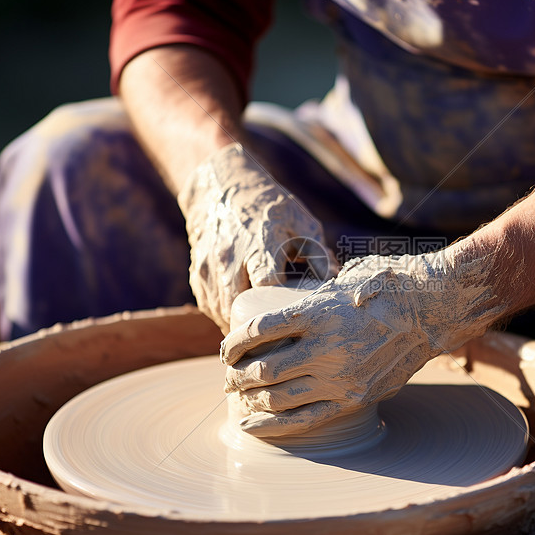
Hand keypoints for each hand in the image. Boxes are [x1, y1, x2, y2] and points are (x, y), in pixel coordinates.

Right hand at [178, 143, 337, 333]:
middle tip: (278, 345)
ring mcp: (210, 267)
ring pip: (221, 313)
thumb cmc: (270, 208)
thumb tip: (337, 283)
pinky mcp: (198, 274)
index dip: (280, 306)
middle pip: (239, 307)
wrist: (221, 189)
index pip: (267, 284)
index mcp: (260, 244)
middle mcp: (230, 257)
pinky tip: (242, 326)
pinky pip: (210, 307)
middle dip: (257, 328)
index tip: (295, 321)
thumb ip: (318, 253)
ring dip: (239, 329)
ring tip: (261, 344)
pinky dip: (224, 319)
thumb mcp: (300, 221)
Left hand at [220, 251, 503, 436]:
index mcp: (319, 312)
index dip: (234, 343)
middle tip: (229, 377)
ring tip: (240, 397)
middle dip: (236, 377)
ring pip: (278, 398)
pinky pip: (304, 419)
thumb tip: (287, 310)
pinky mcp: (354, 398)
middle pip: (263, 370)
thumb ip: (313, 298)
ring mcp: (341, 378)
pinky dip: (271, 426)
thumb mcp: (343, 280)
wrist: (434, 308)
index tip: (227, 349)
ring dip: (250, 400)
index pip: (258, 331)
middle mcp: (326, 348)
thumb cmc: (388, 285)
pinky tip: (251, 426)